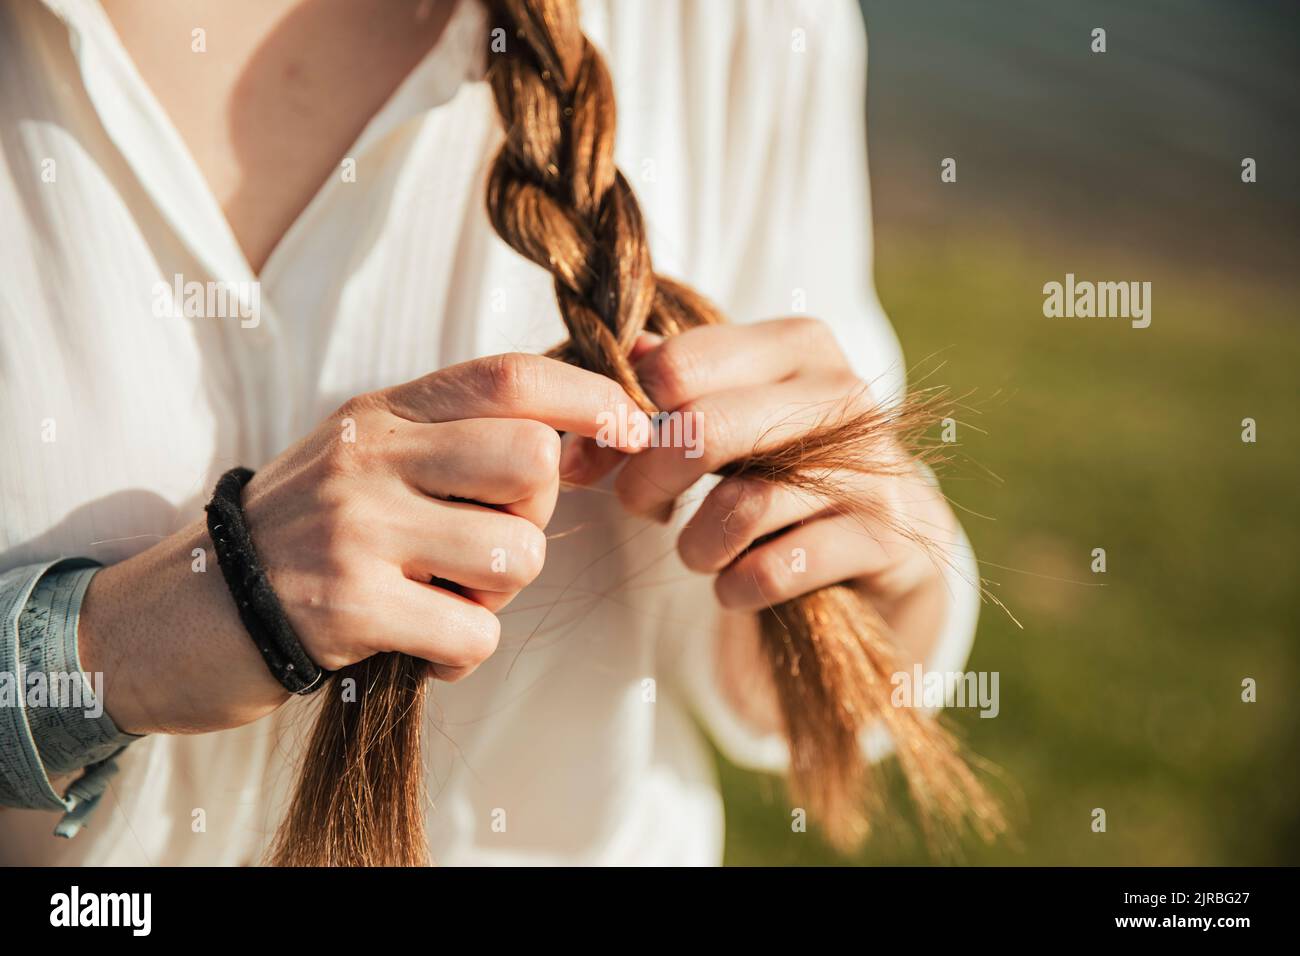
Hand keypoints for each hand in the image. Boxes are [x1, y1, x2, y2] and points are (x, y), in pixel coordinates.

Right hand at [78, 354, 650, 734]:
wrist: (180, 617)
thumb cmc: (297, 538)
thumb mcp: (363, 461)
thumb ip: (450, 439)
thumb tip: (576, 434)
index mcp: (379, 415)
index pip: (507, 377)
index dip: (588, 396)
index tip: (631, 426)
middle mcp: (368, 459)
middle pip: (530, 459)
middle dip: (535, 512)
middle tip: (488, 539)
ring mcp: (357, 530)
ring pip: (516, 552)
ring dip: (499, 591)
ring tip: (444, 595)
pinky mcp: (349, 608)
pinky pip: (475, 631)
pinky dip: (463, 650)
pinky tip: (421, 644)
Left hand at [562, 318, 959, 667]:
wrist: (877, 544)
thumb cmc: (780, 466)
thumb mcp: (724, 415)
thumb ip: (658, 393)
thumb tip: (592, 395)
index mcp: (795, 345)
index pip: (680, 365)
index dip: (623, 418)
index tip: (606, 455)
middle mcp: (841, 392)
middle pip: (707, 429)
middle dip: (649, 480)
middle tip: (639, 505)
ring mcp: (871, 465)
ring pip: (742, 507)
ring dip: (696, 545)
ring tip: (696, 552)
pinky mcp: (884, 536)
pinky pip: (777, 569)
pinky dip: (737, 587)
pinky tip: (736, 585)